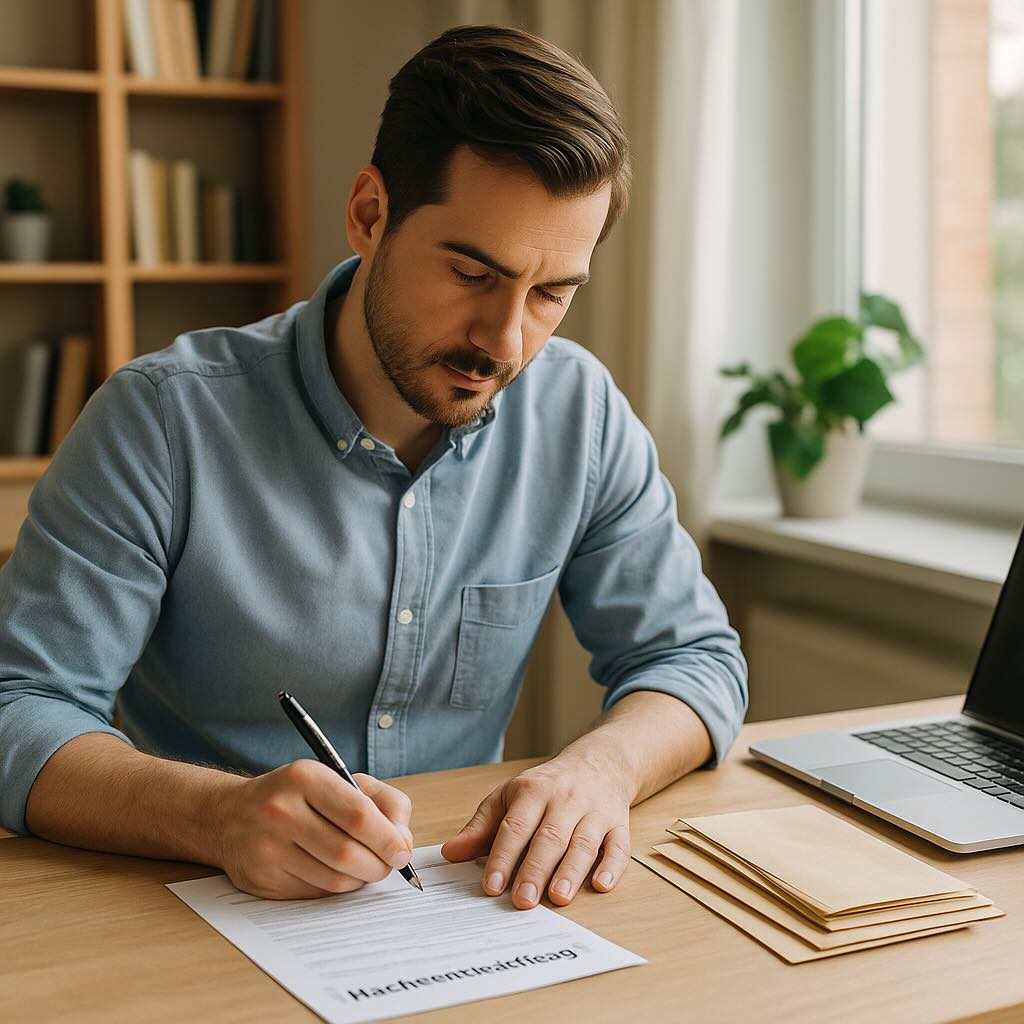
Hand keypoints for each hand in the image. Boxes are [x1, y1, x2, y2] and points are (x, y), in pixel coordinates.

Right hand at [213, 760, 413, 898]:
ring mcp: (266, 847)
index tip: (402, 852)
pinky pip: (315, 893)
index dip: (389, 839)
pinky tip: (335, 872)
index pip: (359, 816)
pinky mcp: (261, 880)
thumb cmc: (299, 796)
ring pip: (334, 879)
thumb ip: (384, 803)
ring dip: (360, 879)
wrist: (232, 815)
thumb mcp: (341, 780)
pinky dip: (336, 888)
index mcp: (305, 777)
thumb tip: (403, 842)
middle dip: (379, 865)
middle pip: (348, 853)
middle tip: (389, 865)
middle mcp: (280, 811)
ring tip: (364, 866)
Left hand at [440, 754, 631, 909]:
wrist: (598, 762)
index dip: (502, 857)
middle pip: (549, 837)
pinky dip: (612, 866)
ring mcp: (594, 811)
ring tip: (558, 898)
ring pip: (583, 843)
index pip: (515, 827)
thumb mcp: (509, 796)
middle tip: (523, 901)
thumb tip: (451, 853)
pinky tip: (601, 884)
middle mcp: (564, 799)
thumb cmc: (547, 785)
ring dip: (570, 871)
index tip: (490, 885)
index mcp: (533, 791)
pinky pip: (618, 845)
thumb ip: (482, 826)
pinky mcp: (618, 823)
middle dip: (535, 870)